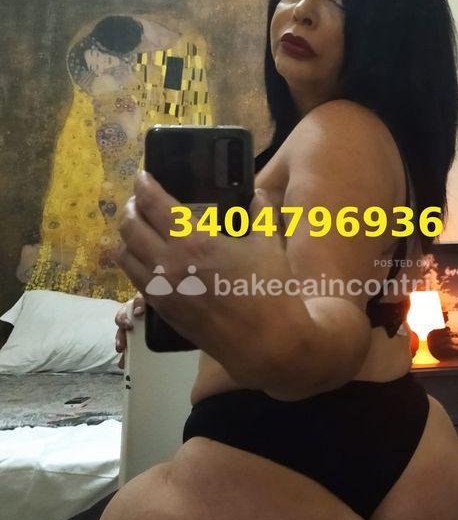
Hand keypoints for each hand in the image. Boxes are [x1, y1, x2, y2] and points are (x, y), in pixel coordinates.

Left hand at [112, 171, 295, 365]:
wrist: (265, 342)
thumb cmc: (269, 290)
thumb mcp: (269, 244)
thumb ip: (261, 214)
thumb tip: (257, 195)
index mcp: (193, 241)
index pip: (154, 204)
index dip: (143, 185)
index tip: (142, 177)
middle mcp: (168, 263)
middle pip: (130, 227)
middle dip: (130, 208)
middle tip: (137, 201)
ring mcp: (161, 289)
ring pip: (125, 256)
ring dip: (126, 237)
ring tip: (136, 229)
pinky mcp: (163, 310)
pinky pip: (136, 280)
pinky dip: (135, 263)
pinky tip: (147, 260)